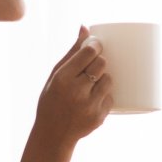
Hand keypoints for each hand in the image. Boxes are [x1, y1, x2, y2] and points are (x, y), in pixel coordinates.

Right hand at [33, 26, 113, 146]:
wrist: (52, 134)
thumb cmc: (52, 100)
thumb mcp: (54, 76)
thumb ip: (71, 53)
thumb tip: (85, 27)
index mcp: (62, 78)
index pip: (88, 53)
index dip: (96, 46)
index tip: (96, 45)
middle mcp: (76, 91)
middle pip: (101, 63)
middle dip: (100, 61)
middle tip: (94, 65)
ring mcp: (89, 105)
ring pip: (108, 79)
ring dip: (103, 78)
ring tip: (91, 85)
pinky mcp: (99, 117)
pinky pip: (110, 97)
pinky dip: (104, 96)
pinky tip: (92, 100)